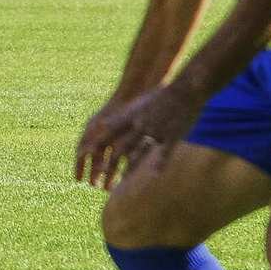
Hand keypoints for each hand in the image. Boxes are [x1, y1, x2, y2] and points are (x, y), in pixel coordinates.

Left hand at [74, 85, 202, 189]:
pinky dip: (159, 164)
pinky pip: (164, 152)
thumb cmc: (162, 95)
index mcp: (132, 116)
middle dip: (109, 164)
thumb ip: (121, 116)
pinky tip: (155, 174)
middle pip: (121, 147)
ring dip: (129, 168)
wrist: (186, 88)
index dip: (97, 145)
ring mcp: (156, 130)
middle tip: (99, 177)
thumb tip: (103, 123)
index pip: (109, 133)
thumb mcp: (138, 103)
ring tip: (121, 181)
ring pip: (139, 152)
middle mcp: (140, 124)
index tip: (84, 156)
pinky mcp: (172, 135)